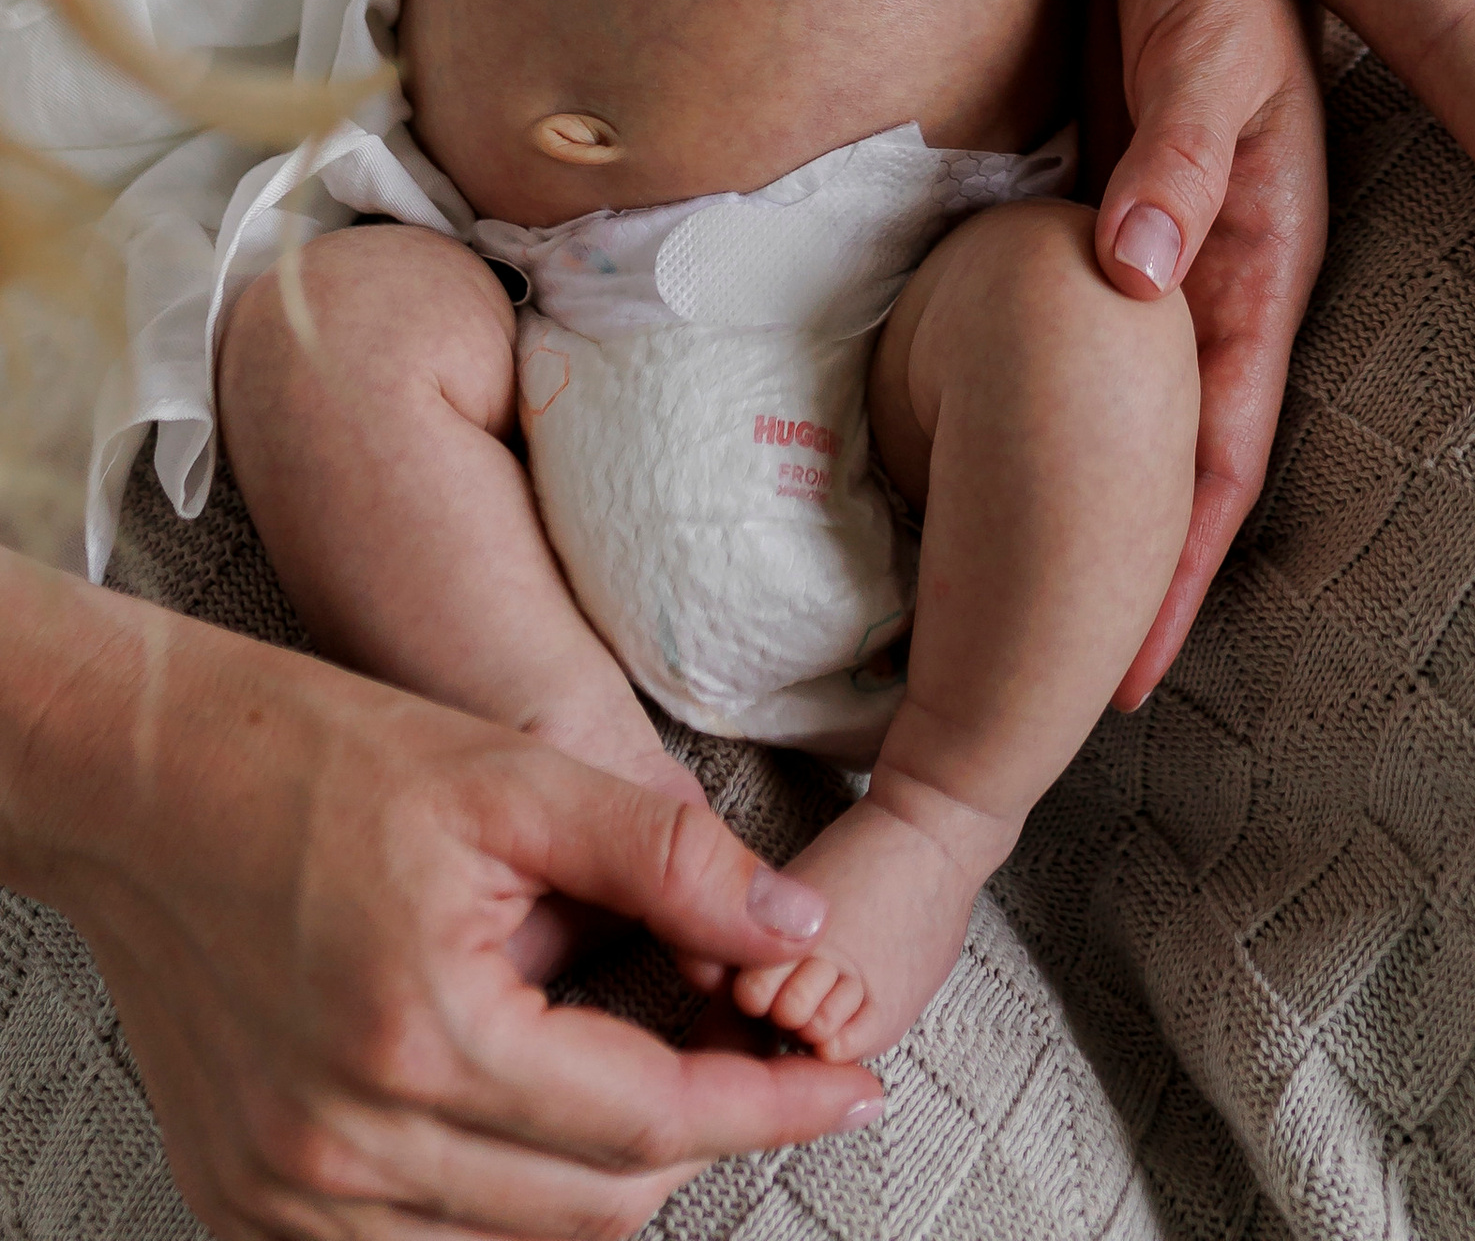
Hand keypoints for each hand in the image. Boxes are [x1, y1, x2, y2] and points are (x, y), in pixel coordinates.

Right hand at [12, 565, 879, 1238]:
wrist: (140, 784)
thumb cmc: (319, 755)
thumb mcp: (513, 774)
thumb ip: (666, 859)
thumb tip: (796, 933)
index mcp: (426, 1036)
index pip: (651, 1120)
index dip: (771, 1107)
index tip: (857, 1090)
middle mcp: (346, 1146)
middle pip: (590, 1207)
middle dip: (700, 1143)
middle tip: (764, 1068)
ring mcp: (285, 1192)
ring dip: (600, 1176)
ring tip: (657, 1076)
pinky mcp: (246, 1201)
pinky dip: (496, 1196)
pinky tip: (535, 1108)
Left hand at [1083, 0, 1327, 706]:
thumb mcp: (1210, 46)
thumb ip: (1181, 154)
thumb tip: (1140, 278)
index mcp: (1257, 257)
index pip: (1220, 447)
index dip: (1177, 564)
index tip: (1124, 679)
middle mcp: (1223, 279)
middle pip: (1189, 466)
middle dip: (1144, 588)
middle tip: (1074, 710)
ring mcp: (1179, 259)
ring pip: (1152, 426)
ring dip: (1115, 525)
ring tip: (1054, 632)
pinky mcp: (1130, 226)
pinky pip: (1113, 358)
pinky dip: (1084, 433)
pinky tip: (1022, 471)